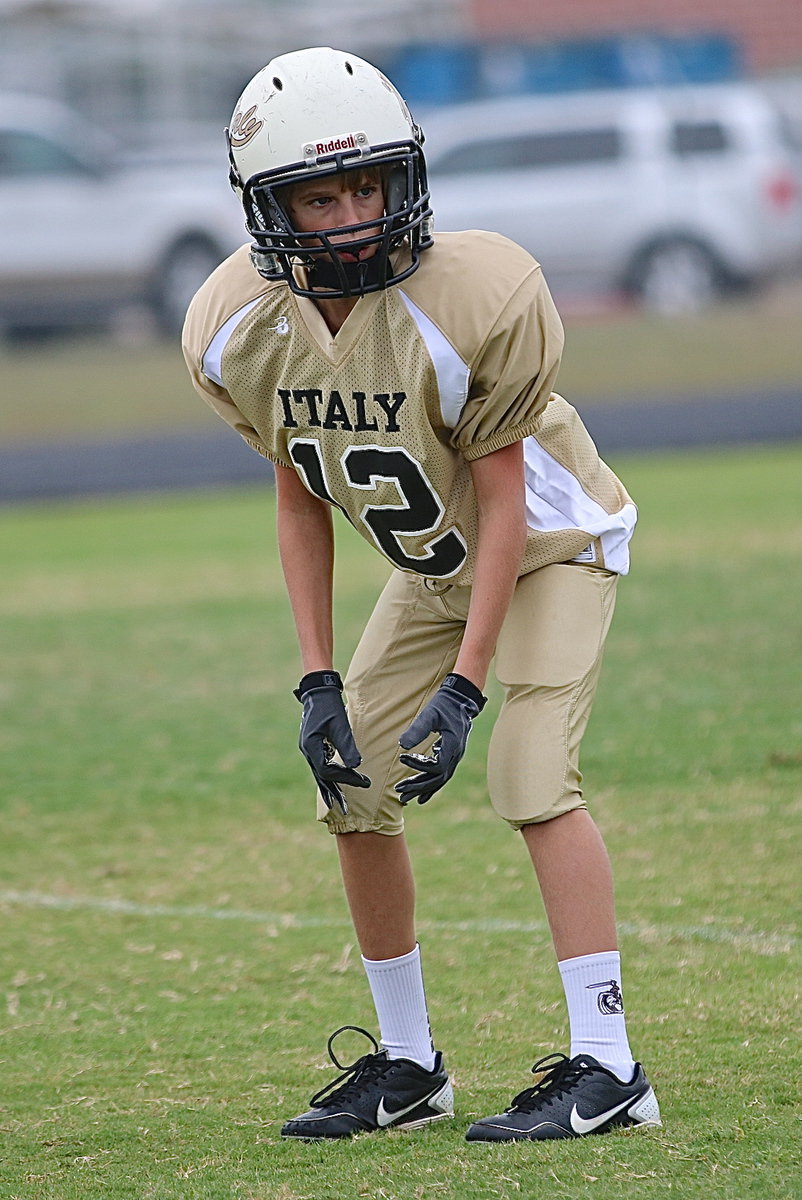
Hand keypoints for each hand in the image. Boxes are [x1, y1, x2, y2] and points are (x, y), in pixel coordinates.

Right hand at [294, 671, 370, 813]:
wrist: (318, 691)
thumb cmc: (330, 706)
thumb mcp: (340, 724)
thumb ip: (347, 745)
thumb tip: (355, 765)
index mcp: (311, 746)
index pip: (328, 771)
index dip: (346, 778)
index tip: (363, 781)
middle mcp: (307, 751)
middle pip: (321, 777)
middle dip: (336, 791)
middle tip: (347, 808)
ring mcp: (309, 749)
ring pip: (320, 774)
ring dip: (331, 787)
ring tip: (340, 803)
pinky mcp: (314, 746)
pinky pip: (321, 766)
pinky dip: (329, 776)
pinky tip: (336, 783)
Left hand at [395, 673, 486, 805]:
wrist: (460, 699)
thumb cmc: (444, 705)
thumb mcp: (430, 714)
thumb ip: (418, 729)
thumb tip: (402, 745)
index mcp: (453, 745)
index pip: (436, 766)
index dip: (419, 766)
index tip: (402, 758)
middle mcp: (456, 755)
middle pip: (438, 779)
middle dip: (418, 786)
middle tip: (399, 791)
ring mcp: (455, 757)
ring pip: (440, 780)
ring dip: (422, 789)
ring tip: (405, 799)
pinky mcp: (451, 755)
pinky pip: (442, 775)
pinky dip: (431, 786)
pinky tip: (421, 794)